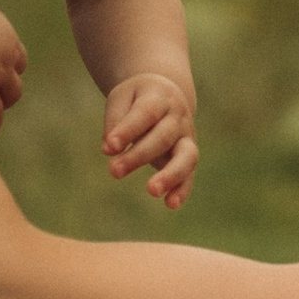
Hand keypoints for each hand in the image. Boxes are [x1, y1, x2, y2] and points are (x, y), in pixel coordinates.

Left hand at [103, 71, 198, 208]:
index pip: (146, 113)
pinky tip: (170, 204)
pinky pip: (190, 174)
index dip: (128, 130)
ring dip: (170, 175)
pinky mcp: (188, 156)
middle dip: (138, 156)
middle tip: (113, 171)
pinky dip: (182, 190)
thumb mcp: (122, 98)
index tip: (108, 147)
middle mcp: (178, 117)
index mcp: (160, 97)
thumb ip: (116, 120)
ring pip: (186, 156)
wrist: (166, 94)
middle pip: (163, 137)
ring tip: (151, 190)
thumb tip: (110, 149)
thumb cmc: (137, 98)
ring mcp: (187, 137)